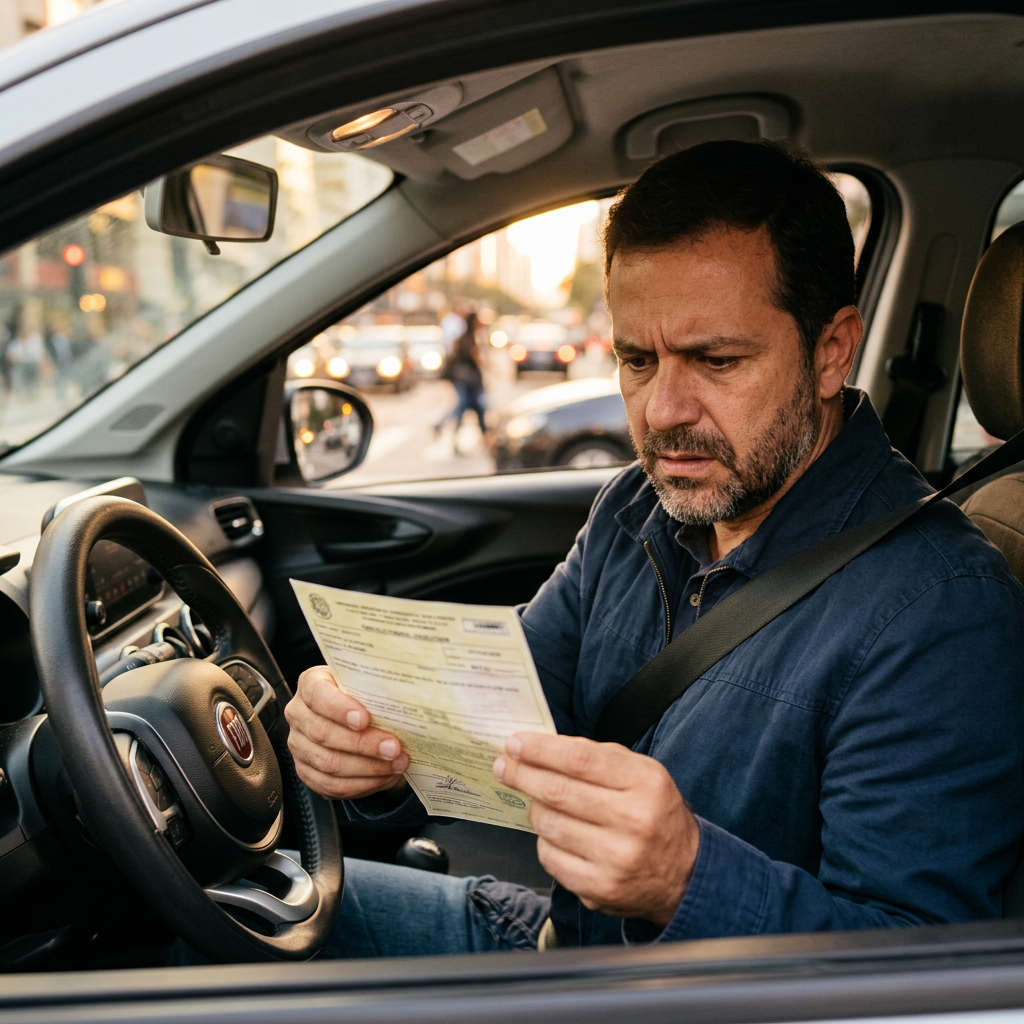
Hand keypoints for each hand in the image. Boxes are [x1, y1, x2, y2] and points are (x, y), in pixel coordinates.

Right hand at [285, 665, 409, 800]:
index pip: (316, 694)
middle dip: (363, 744)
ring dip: (368, 767)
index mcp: (311, 684)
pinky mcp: (307, 772)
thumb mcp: (369, 683)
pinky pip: (332, 785)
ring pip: (329, 763)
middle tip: (394, 747)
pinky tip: (384, 776)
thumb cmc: (365, 695)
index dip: (339, 708)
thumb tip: (406, 698)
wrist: (358, 715)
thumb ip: (378, 686)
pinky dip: (363, 784)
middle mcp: (299, 715)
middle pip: (323, 733)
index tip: (365, 719)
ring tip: (396, 764)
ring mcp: (300, 746)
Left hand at [493, 733, 698, 926]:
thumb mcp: (642, 773)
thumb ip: (596, 757)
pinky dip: (544, 840)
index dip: (541, 749)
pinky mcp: (599, 890)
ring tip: (536, 799)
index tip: (515, 743)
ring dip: (534, 807)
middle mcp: (633, 821)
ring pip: (548, 824)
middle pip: (558, 791)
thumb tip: (542, 746)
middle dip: (522, 774)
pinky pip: (550, 857)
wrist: (684, 874)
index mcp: (645, 783)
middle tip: (503, 765)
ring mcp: (615, 860)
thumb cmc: (654, 813)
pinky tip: (553, 831)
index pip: (580, 759)